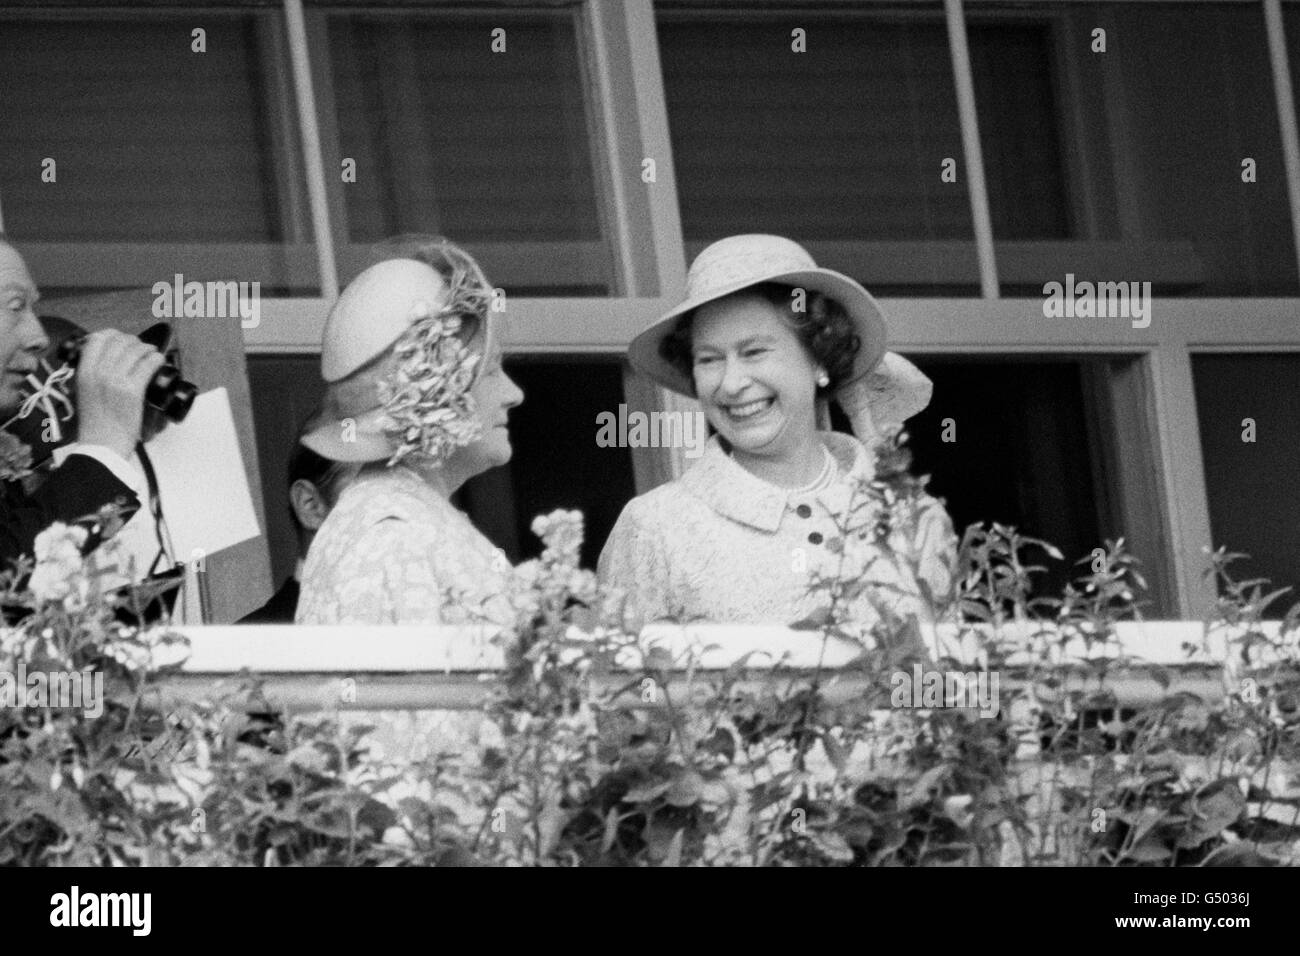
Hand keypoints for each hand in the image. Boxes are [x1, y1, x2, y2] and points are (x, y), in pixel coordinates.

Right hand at [74, 330, 165, 459]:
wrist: (101, 445)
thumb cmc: (95, 423)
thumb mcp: (82, 392)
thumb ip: (91, 375)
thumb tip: (105, 361)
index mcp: (83, 372)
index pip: (97, 339)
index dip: (113, 334)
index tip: (121, 339)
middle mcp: (98, 372)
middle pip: (119, 341)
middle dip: (133, 341)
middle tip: (140, 348)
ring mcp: (115, 380)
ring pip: (135, 350)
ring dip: (148, 349)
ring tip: (152, 353)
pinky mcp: (132, 390)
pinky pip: (148, 365)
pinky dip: (156, 359)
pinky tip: (159, 361)